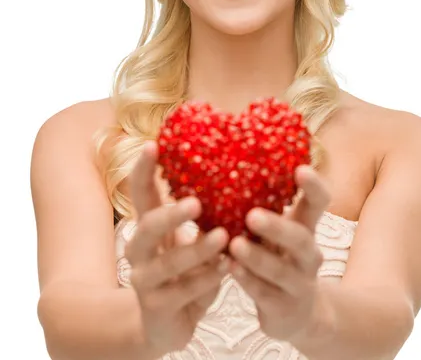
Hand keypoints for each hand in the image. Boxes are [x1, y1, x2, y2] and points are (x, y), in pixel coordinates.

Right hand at [124, 141, 229, 353]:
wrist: (166, 326)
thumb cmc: (185, 272)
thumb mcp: (190, 240)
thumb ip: (202, 216)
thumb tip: (232, 173)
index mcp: (148, 226)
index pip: (140, 192)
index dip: (144, 169)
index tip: (154, 144)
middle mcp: (139, 250)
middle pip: (146, 226)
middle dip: (171, 213)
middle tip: (197, 202)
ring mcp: (144, 280)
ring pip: (167, 262)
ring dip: (197, 249)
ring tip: (223, 237)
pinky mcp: (156, 307)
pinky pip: (184, 290)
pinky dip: (207, 278)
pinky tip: (227, 267)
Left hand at [228, 164, 329, 340]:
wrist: (299, 314)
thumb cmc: (279, 258)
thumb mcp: (278, 233)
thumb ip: (262, 207)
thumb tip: (224, 165)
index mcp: (306, 227)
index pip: (319, 203)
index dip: (314, 187)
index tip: (300, 169)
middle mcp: (308, 254)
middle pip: (301, 238)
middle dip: (278, 227)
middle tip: (252, 215)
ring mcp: (299, 283)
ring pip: (281, 270)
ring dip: (257, 257)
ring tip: (235, 244)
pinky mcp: (284, 309)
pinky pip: (265, 294)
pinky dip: (248, 281)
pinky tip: (230, 269)